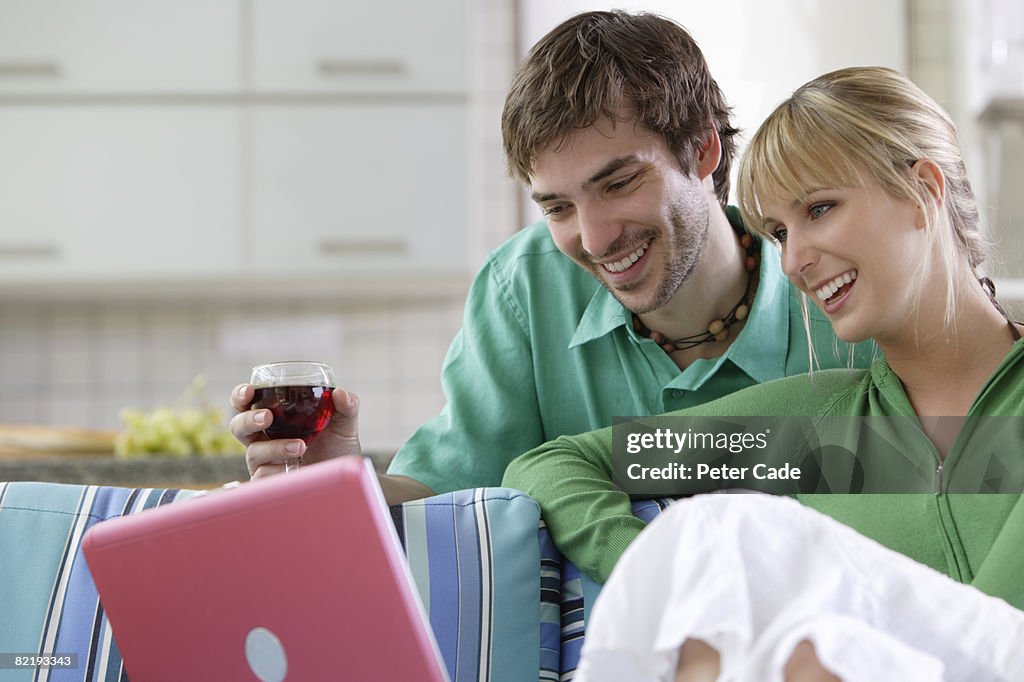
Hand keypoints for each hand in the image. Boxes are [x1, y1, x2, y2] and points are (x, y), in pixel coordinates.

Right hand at [229, 383, 362, 479]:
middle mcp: (264, 439)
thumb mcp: (345, 424)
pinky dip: (278, 470)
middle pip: (238, 426)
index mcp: (275, 419)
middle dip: (248, 419)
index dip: (241, 396)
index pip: (247, 404)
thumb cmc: (338, 448)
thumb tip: (339, 393)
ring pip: (253, 452)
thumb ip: (346, 405)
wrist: (344, 478)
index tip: (249, 391)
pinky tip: (295, 469)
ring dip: (275, 447)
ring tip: (301, 447)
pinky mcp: (269, 482)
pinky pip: (262, 475)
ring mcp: (265, 462)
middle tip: (267, 417)